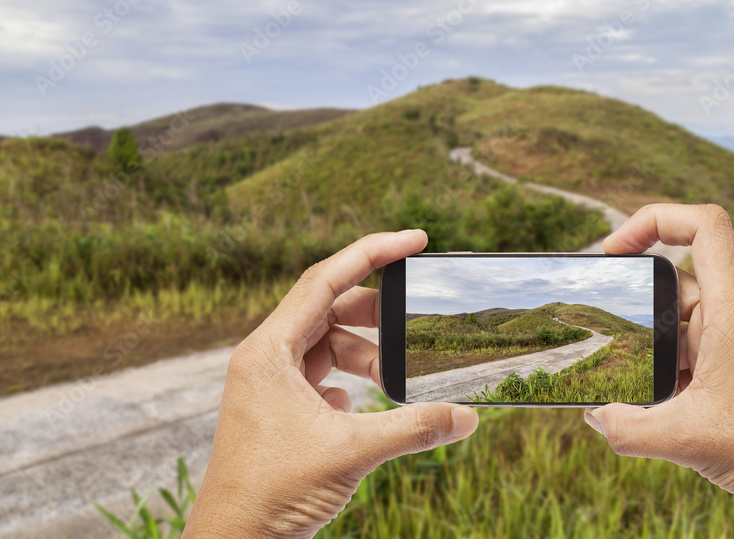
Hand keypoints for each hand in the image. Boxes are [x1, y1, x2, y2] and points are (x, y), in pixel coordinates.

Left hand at [183, 230, 479, 538]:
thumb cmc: (273, 494)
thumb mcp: (352, 453)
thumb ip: (413, 429)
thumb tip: (468, 417)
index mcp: (268, 351)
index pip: (324, 279)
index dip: (372, 252)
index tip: (415, 238)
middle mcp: (264, 359)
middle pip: (327, 308)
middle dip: (376, 313)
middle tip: (417, 318)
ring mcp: (268, 384)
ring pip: (325, 345)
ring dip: (365, 355)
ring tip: (396, 377)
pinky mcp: (277, 410)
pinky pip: (319, 375)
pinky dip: (349, 380)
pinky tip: (364, 403)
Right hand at [586, 204, 733, 537]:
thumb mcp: (688, 442)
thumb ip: (628, 429)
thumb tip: (594, 415)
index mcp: (732, 311)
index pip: (703, 226)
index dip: (654, 219)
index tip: (614, 250)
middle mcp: (732, 319)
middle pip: (673, 278)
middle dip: (632, 296)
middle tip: (597, 316)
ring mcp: (731, 345)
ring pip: (674, 322)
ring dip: (642, 344)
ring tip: (614, 373)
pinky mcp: (729, 373)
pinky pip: (682, 356)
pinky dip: (657, 372)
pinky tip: (639, 406)